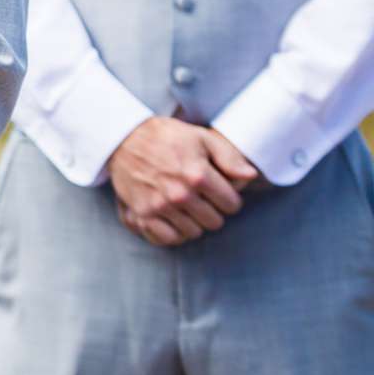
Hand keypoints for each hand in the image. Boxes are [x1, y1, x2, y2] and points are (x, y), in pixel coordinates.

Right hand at [106, 117, 258, 246]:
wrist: (123, 137)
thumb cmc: (166, 136)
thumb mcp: (201, 137)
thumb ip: (230, 158)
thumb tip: (251, 176)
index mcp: (198, 175)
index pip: (232, 206)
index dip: (229, 197)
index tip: (218, 190)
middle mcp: (180, 194)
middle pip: (215, 222)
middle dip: (212, 211)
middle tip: (202, 198)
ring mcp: (160, 205)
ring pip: (194, 232)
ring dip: (193, 221)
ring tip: (186, 206)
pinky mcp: (143, 212)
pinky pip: (168, 238)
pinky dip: (173, 232)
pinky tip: (173, 218)